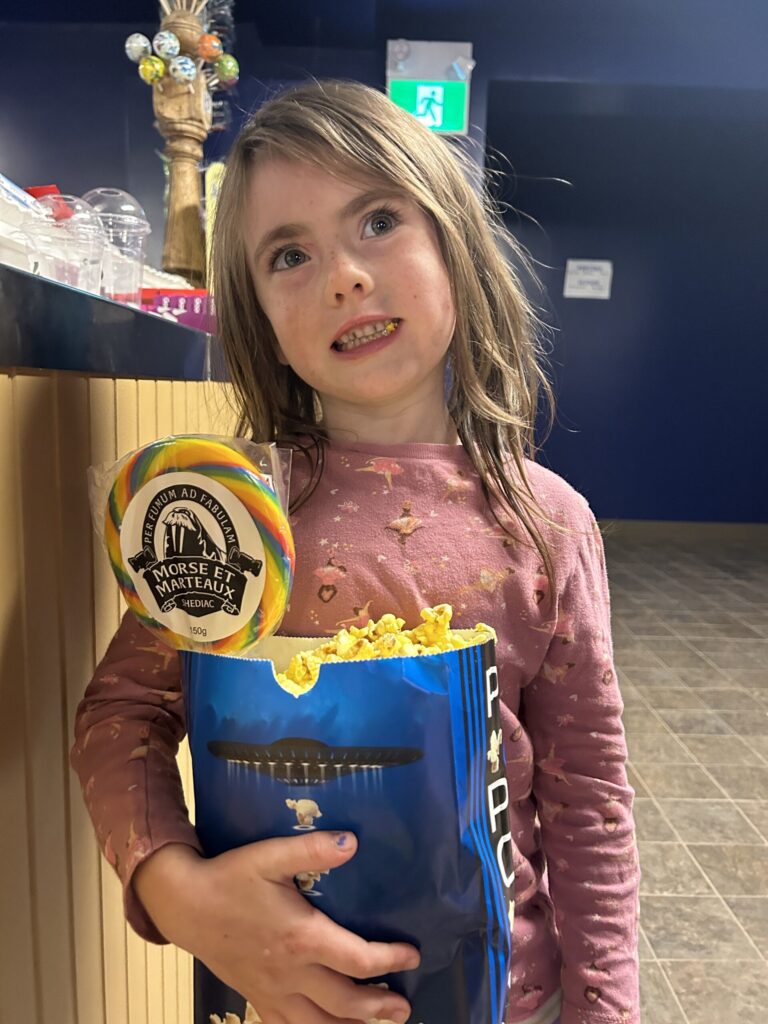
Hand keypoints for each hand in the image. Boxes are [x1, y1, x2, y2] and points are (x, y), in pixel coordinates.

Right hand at [134, 834, 419, 1023]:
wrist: (184, 904)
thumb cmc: (230, 877)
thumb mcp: (271, 855)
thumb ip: (312, 849)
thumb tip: (352, 843)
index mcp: (302, 937)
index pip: (357, 959)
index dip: (390, 960)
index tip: (412, 956)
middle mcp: (291, 972)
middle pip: (345, 1002)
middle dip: (379, 1008)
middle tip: (404, 1008)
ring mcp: (271, 990)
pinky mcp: (255, 996)